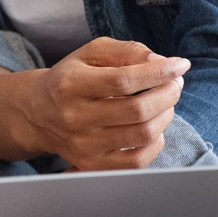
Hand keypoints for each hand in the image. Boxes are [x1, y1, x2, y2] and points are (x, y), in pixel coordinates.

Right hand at [7, 36, 187, 169]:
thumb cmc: (71, 78)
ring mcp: (82, 146)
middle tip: (174, 83)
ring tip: (165, 102)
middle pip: (137, 110)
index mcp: (70, 84)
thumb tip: (162, 62)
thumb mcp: (91, 53)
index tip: (180, 65)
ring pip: (142, 135)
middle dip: (168, 93)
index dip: (158, 72)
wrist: (38, 113)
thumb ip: (127, 51)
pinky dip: (156, 142)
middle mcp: (73, 117)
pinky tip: (153, 127)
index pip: (123, 80)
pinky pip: (138, 161)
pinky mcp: (91, 165)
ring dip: (165, 115)